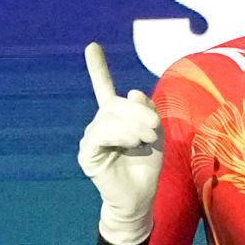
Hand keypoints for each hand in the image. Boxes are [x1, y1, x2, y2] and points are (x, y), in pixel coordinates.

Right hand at [78, 42, 162, 244]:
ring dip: (134, 126)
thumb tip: (131, 92)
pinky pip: (102, 134)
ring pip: (110, 117)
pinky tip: (132, 144)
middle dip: (139, 112)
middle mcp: (100, 124)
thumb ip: (147, 111)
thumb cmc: (147, 167)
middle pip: (116, 103)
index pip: (103, 88)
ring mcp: (91, 138)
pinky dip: (121, 136)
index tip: (92, 46)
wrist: (140, 198)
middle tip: (154, 129)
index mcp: (115, 118)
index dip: (97, 67)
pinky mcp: (88, 153)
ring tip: (146, 139)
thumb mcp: (156, 133)